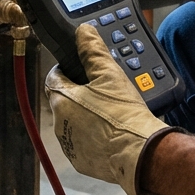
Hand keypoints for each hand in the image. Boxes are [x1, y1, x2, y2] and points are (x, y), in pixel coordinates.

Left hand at [45, 24, 178, 194]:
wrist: (141, 153)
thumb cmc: (124, 115)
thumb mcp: (110, 74)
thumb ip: (93, 50)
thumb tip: (83, 32)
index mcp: (61, 100)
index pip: (54, 77)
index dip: (67, 70)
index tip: (80, 70)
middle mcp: (59, 124)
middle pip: (64, 101)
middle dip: (79, 94)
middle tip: (102, 91)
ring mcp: (69, 145)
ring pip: (72, 123)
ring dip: (85, 117)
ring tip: (110, 113)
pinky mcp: (81, 162)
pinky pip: (82, 144)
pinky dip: (93, 138)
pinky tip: (110, 132)